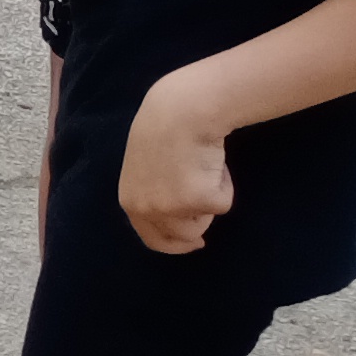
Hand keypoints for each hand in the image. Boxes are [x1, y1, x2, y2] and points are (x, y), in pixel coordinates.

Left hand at [117, 81, 238, 256]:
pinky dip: (225, 185)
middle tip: (203, 188)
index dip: (176, 244)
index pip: (153, 239)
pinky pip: (224, 204)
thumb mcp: (145, 168)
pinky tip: (212, 161)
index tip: (196, 243)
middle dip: (200, 219)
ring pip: (206, 220)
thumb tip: (175, 215)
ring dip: (210, 198)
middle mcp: (147, 210)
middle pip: (184, 235)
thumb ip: (153, 193)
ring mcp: (172, 207)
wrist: (182, 110)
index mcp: (130, 201)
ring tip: (201, 166)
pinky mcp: (199, 201)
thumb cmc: (165, 129)